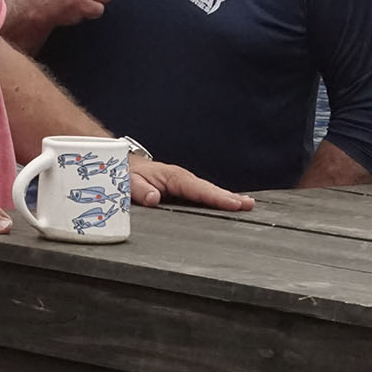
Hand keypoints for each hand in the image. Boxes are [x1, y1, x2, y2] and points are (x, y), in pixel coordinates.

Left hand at [129, 155, 255, 211]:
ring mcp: (184, 184)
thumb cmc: (125, 175)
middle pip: (209, 189)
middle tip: (249, 205)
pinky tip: (229, 204)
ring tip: (248, 205)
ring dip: (228, 197)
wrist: (121, 166)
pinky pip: (203, 194)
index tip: (233, 203)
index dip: (216, 197)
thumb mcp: (127, 183)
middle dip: (230, 197)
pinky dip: (217, 198)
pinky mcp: (183, 190)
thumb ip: (138, 190)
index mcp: (173, 177)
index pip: (199, 189)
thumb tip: (154, 198)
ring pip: (209, 191)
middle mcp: (182, 179)